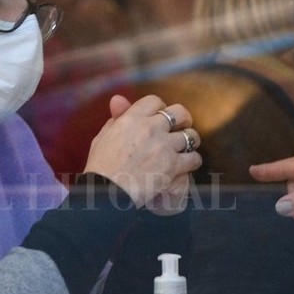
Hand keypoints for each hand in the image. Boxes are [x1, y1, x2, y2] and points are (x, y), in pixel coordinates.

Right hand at [83, 93, 201, 212]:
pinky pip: (194, 158)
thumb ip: (115, 118)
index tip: (162, 118)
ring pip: (190, 136)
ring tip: (185, 149)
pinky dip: (192, 162)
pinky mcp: (172, 165)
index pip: (155, 101)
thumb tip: (118, 100)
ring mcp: (164, 146)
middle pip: (179, 113)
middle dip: (183, 119)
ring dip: (190, 141)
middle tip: (182, 127)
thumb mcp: (102, 137)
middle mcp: (151, 128)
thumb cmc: (100, 168)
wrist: (106, 192)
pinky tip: (186, 165)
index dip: (161, 108)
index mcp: (132, 119)